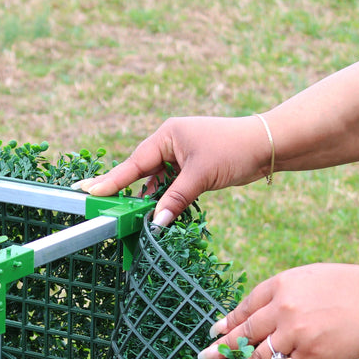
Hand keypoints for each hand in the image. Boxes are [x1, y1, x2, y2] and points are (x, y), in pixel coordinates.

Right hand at [73, 115, 272, 225]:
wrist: (269, 145)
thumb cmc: (235, 150)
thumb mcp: (201, 176)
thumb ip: (175, 199)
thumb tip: (157, 223)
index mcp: (167, 136)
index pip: (134, 163)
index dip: (112, 180)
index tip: (90, 191)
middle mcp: (169, 143)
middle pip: (139, 170)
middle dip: (121, 187)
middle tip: (92, 199)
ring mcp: (179, 155)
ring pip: (154, 180)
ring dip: (146, 197)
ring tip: (125, 214)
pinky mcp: (190, 167)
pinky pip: (168, 184)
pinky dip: (162, 198)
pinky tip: (155, 212)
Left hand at [197, 263, 358, 358]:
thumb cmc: (342, 288)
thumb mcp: (306, 280)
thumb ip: (277, 297)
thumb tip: (247, 318)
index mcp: (280, 286)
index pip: (245, 308)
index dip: (228, 323)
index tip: (214, 332)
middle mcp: (284, 309)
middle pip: (244, 334)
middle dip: (222, 349)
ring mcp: (296, 334)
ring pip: (258, 358)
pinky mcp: (312, 354)